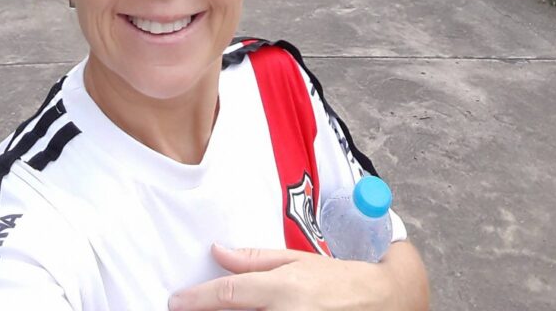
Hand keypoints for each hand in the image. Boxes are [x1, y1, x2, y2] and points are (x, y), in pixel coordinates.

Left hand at [168, 243, 401, 310]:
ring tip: (216, 310)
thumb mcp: (296, 260)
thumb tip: (217, 250)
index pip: (230, 293)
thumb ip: (254, 259)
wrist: (380, 302)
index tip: (175, 301)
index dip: (198, 299)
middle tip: (189, 308)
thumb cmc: (337, 279)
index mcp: (284, 289)